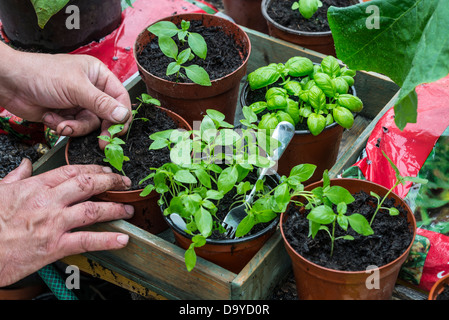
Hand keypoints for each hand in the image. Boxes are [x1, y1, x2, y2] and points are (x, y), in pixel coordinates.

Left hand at [0, 42, 131, 147]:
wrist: (10, 83)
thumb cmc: (41, 74)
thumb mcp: (76, 88)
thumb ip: (102, 104)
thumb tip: (123, 115)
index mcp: (98, 75)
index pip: (120, 97)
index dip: (122, 115)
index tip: (118, 131)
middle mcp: (91, 89)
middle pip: (107, 115)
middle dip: (99, 128)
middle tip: (102, 143)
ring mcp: (79, 102)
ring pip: (90, 124)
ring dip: (76, 127)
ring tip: (62, 124)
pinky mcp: (67, 114)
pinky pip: (75, 128)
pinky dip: (63, 126)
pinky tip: (51, 118)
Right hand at [0, 159, 133, 286]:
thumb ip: (15, 177)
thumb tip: (25, 165)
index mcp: (35, 187)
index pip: (71, 171)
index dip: (94, 169)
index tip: (106, 171)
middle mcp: (47, 202)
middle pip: (87, 184)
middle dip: (111, 182)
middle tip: (124, 184)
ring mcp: (53, 223)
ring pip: (93, 210)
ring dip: (116, 208)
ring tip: (129, 208)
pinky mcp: (54, 246)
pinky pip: (87, 240)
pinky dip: (108, 240)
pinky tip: (123, 238)